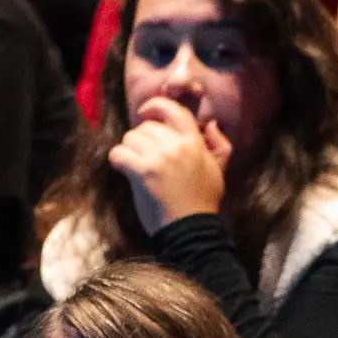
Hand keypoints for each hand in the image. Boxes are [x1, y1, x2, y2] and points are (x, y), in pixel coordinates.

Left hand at [108, 95, 229, 233]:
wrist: (191, 231)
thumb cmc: (203, 203)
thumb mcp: (218, 171)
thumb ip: (219, 145)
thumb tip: (210, 125)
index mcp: (193, 142)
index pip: (173, 110)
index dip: (156, 106)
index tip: (145, 112)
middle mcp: (176, 146)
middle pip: (147, 127)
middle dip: (141, 139)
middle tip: (143, 156)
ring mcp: (158, 158)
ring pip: (130, 138)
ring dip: (129, 150)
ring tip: (135, 165)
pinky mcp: (142, 172)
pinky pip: (119, 154)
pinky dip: (117, 161)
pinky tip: (124, 169)